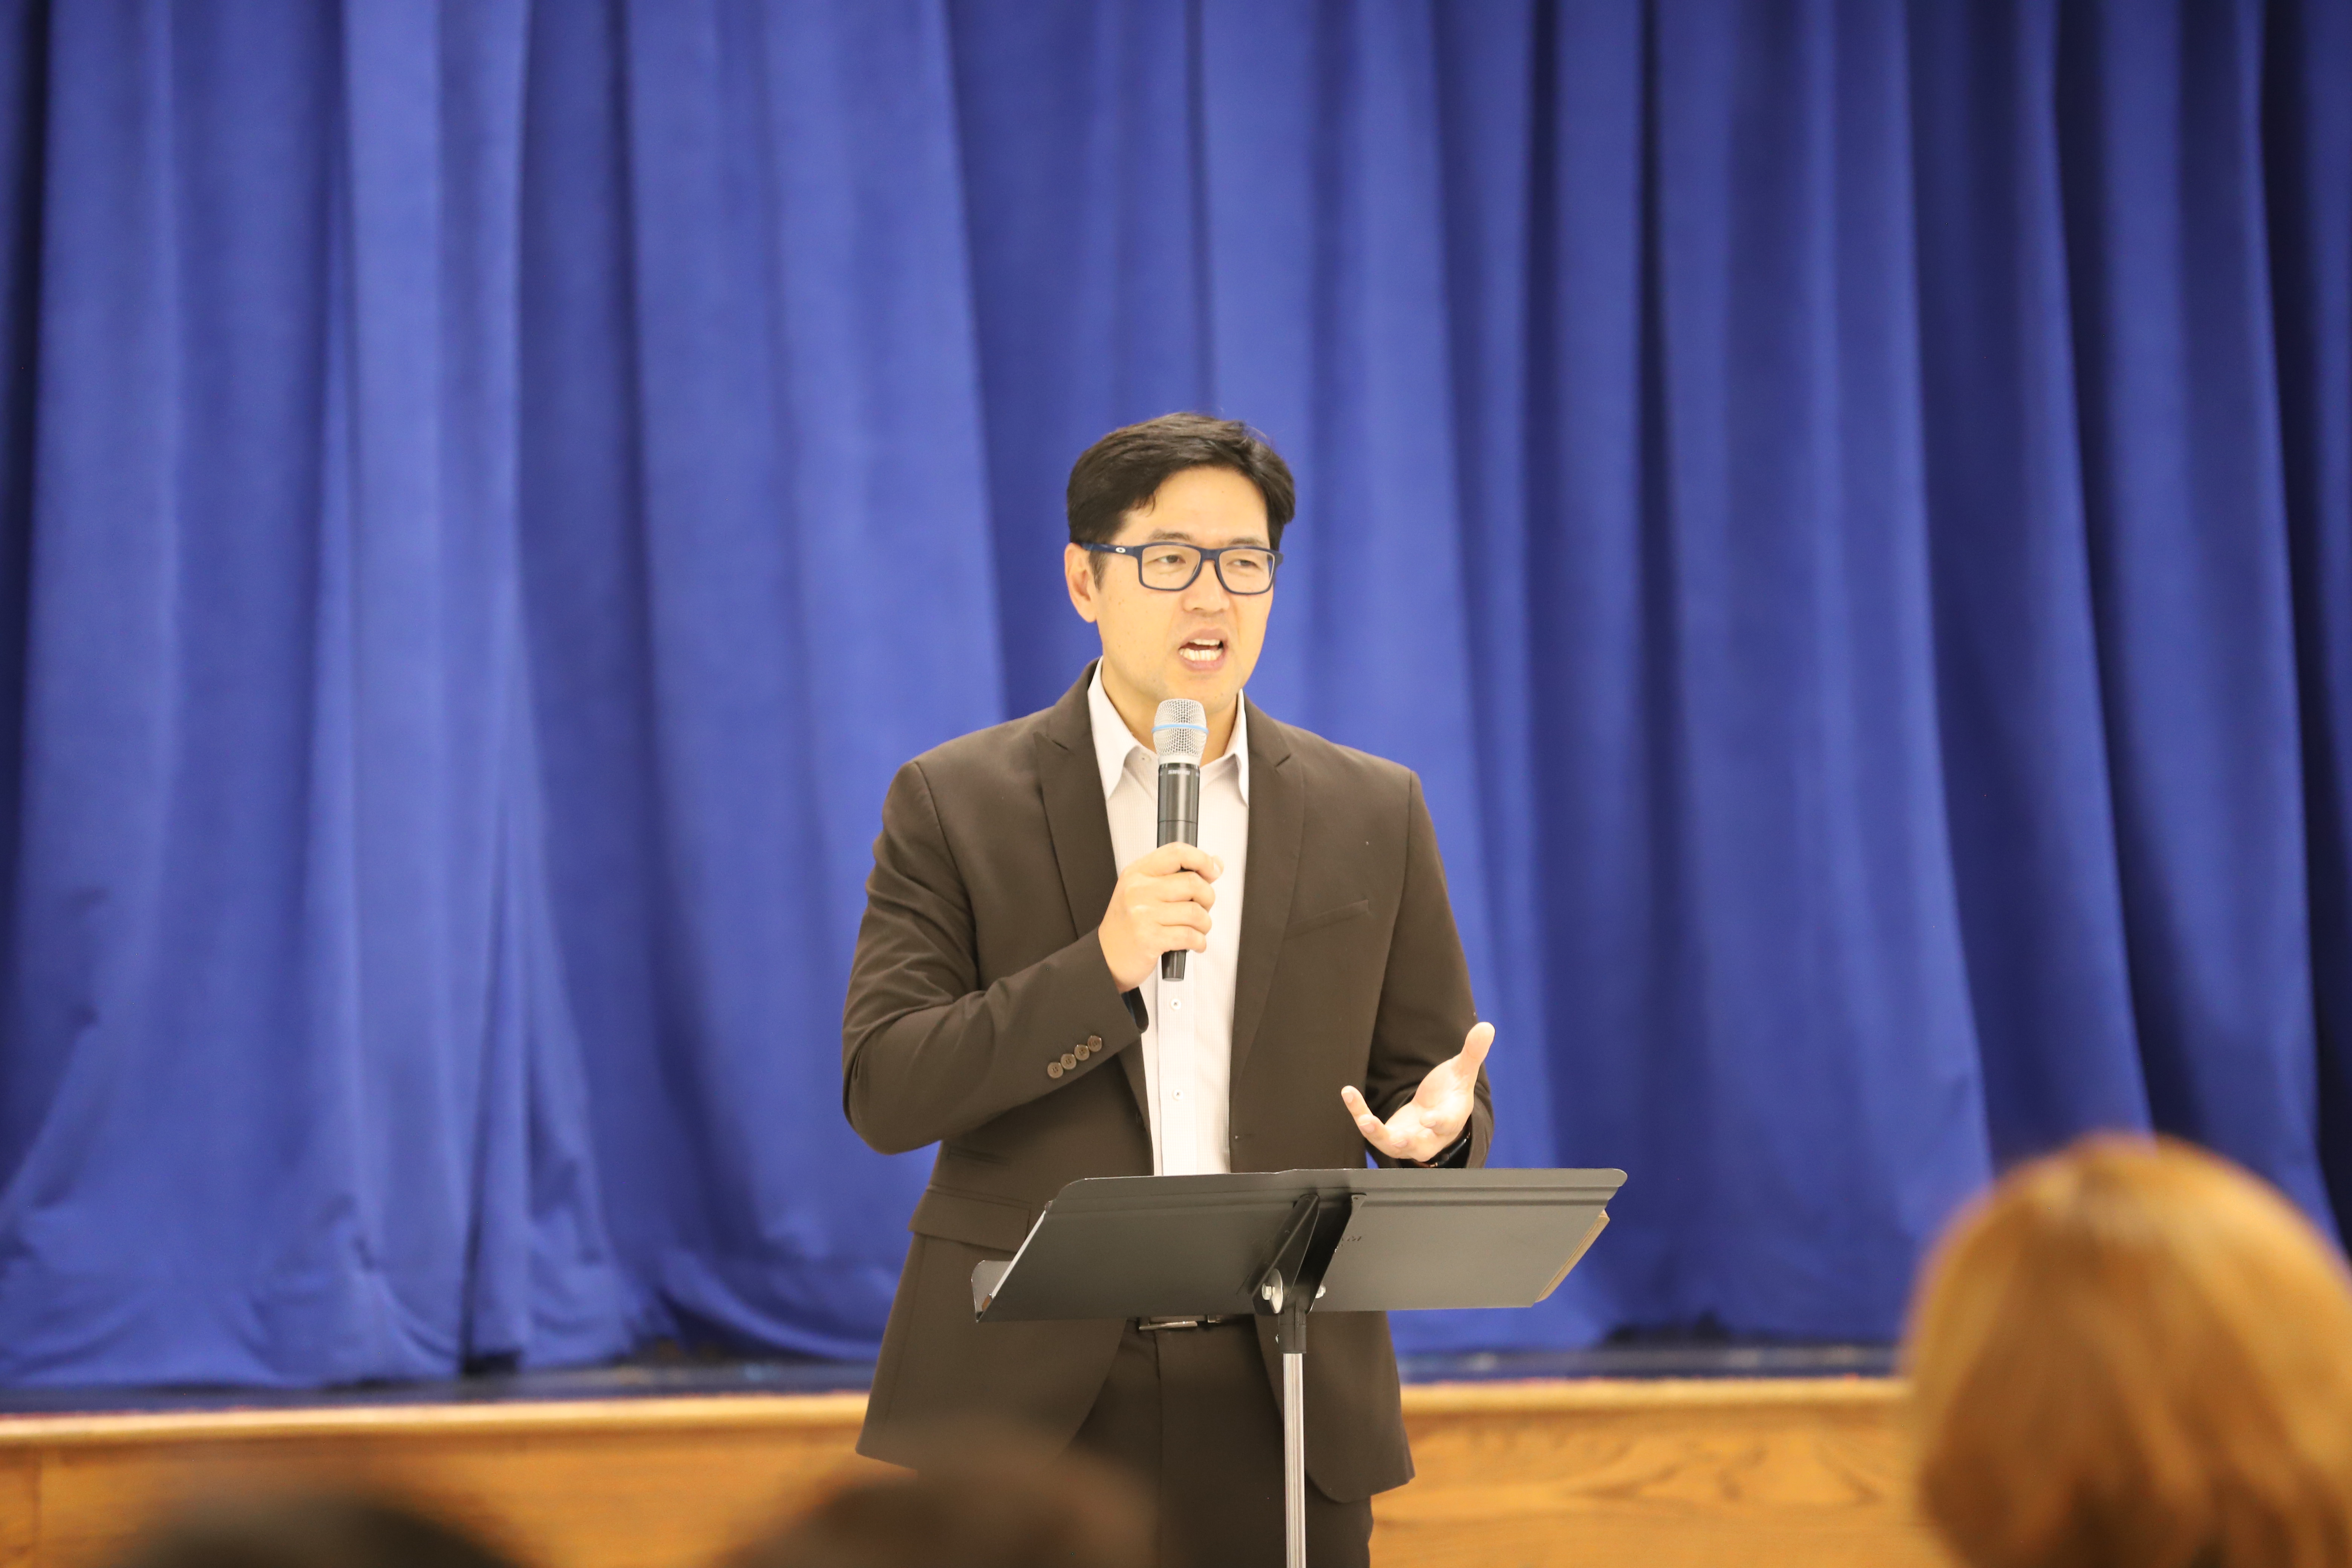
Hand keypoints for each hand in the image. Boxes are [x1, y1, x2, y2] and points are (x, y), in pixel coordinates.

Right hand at [1097, 842, 1222, 991]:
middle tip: (1202, 907)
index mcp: (1137, 873)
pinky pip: (1190, 936)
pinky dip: (1199, 941)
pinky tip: (1194, 942)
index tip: (1213, 870)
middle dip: (1207, 898)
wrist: (1106, 956)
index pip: (1177, 852)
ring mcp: (1143, 915)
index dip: (1202, 859)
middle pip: (1193, 882)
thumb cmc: (1127, 924)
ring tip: (1197, 928)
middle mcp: (1138, 890)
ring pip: (1195, 912)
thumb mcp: (1143, 891)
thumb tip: (1215, 863)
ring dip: (1204, 924)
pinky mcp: (1150, 939)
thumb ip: (1177, 876)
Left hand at [1341, 1022, 1492, 1162]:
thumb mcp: (1462, 1072)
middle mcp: (1429, 1136)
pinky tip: (1349, 1093)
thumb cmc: (1450, 1092)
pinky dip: (1359, 1113)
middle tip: (1395, 1140)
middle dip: (1407, 1144)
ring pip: (1390, 1144)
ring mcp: (1407, 1139)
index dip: (1438, 1123)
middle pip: (1419, 1146)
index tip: (1429, 1119)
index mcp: (1450, 1119)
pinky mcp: (1389, 1136)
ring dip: (1376, 1133)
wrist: (1435, 1111)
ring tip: (1363, 1119)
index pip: (1446, 1124)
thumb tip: (1487, 1026)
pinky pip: (1371, 1129)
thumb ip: (1472, 1052)